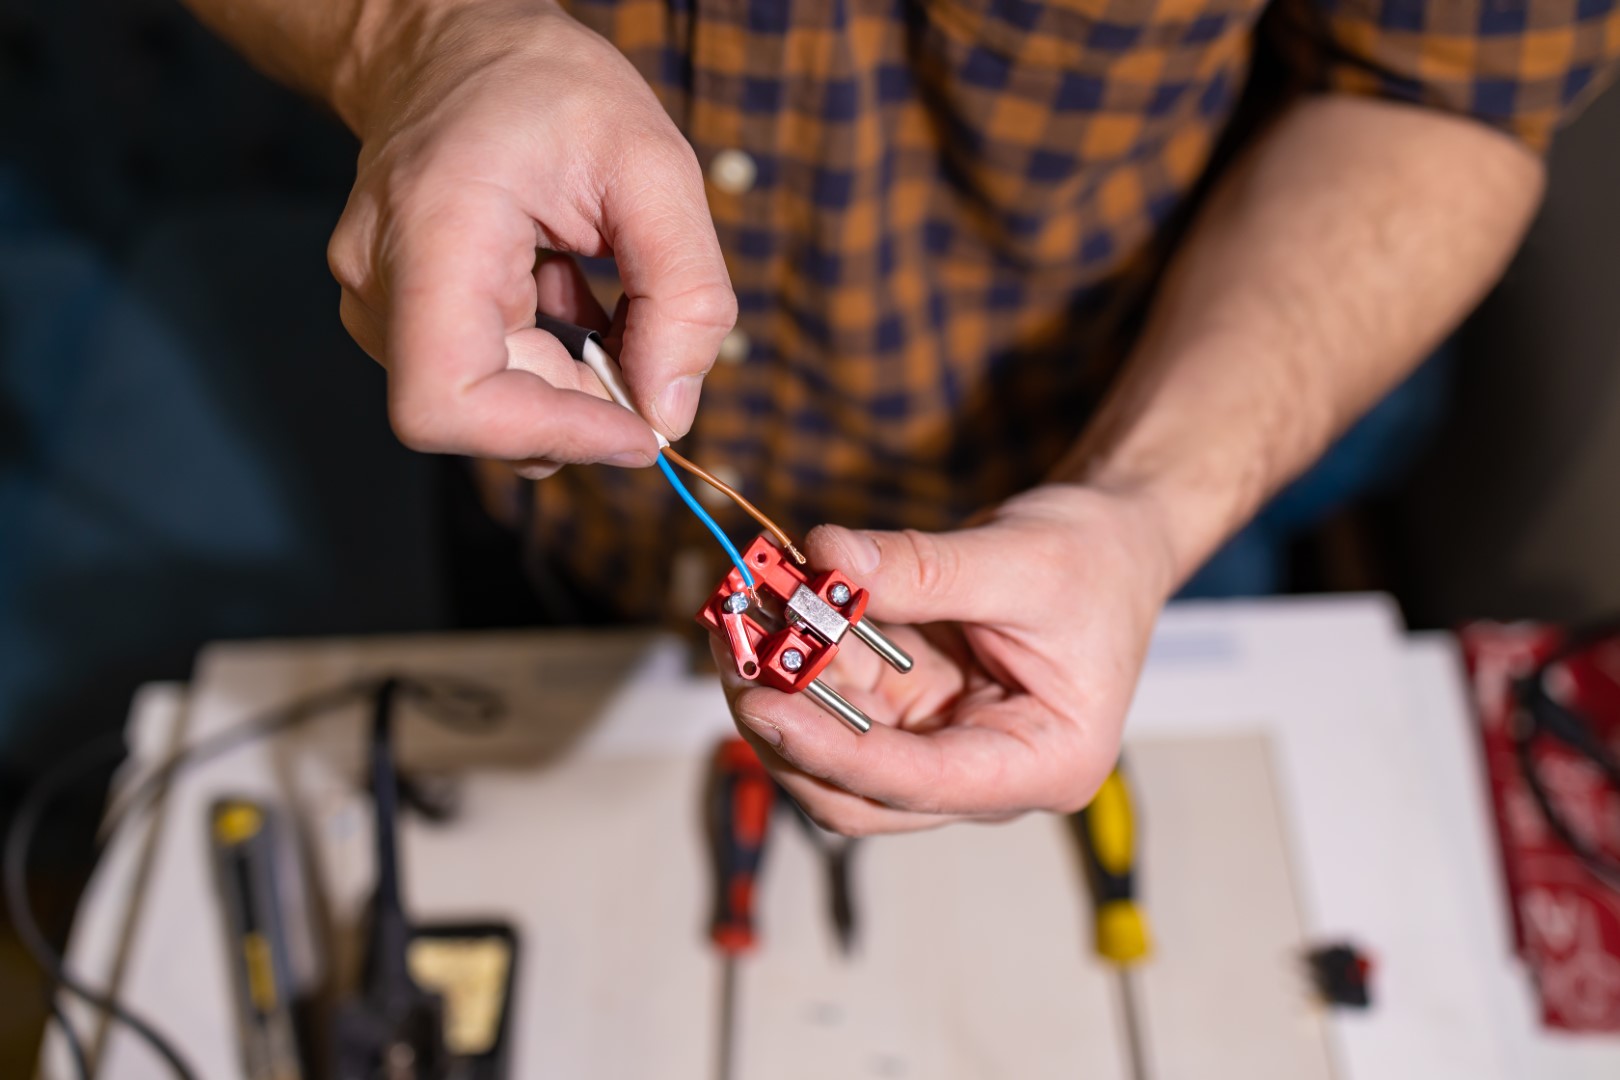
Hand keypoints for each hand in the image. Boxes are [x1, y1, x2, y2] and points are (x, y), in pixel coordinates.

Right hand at [327, 0, 734, 476]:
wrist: (454, 43)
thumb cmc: (545, 86)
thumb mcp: (654, 166)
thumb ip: (685, 294)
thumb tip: (670, 413)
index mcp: (431, 234)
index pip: (448, 402)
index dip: (551, 435)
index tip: (637, 430)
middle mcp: (380, 282)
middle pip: (482, 419)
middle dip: (583, 405)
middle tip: (645, 344)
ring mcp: (376, 303)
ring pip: (491, 406)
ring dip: (570, 380)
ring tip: (597, 290)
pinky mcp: (396, 316)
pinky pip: (486, 377)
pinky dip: (549, 360)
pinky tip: (566, 291)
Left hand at [713, 485, 1178, 834]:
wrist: (1113, 541)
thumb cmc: (1096, 561)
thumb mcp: (1019, 561)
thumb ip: (921, 569)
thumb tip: (825, 559)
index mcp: (1041, 765)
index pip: (918, 784)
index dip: (834, 752)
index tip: (764, 706)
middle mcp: (986, 774)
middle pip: (860, 789)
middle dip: (787, 727)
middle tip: (733, 650)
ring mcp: (942, 743)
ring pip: (837, 746)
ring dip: (781, 686)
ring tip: (736, 616)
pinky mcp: (913, 707)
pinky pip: (842, 696)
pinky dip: (801, 654)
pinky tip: (766, 605)